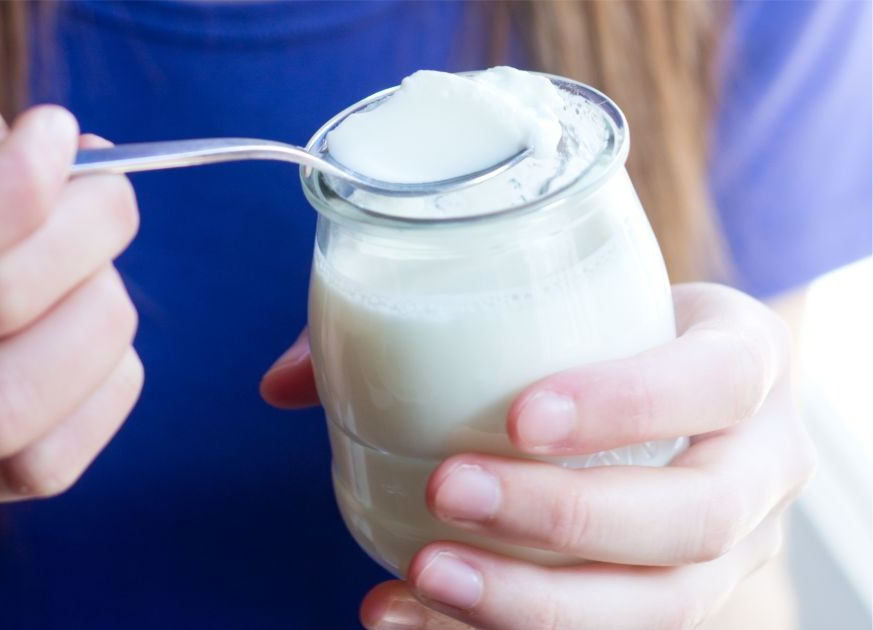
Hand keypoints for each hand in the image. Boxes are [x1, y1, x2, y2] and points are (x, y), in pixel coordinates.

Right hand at [0, 36, 141, 501]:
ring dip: (96, 313)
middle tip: (106, 191)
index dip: (17, 178)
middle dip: (83, 229)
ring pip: (12, 408)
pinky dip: (104, 386)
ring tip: (93, 266)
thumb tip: (31, 137)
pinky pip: (43, 466)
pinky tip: (90, 325)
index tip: (56, 133)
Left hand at [263, 283, 815, 628]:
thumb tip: (283, 384)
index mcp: (742, 361)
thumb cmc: (611, 331)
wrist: (678, 388)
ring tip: (418, 575)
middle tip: (448, 492)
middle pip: (693, 518)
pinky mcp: (680, 597)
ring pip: (659, 604)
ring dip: (532, 601)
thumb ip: (427, 326)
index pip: (714, 383)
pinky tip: (414, 617)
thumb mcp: (564, 297)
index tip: (522, 415)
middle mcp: (755, 465)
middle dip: (562, 516)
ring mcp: (730, 548)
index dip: (630, 404)